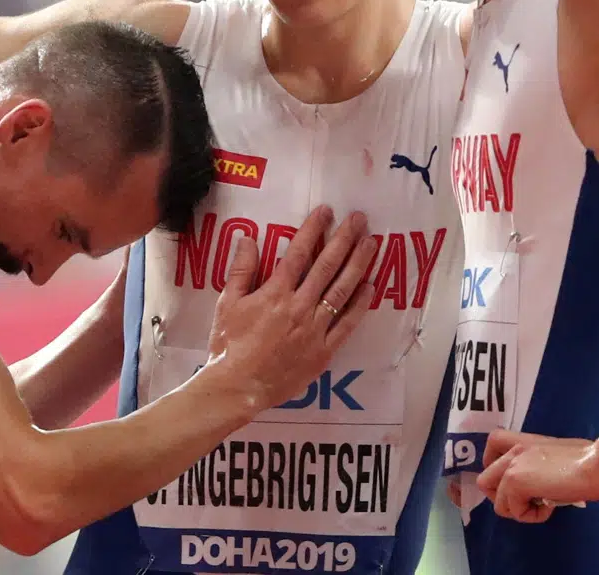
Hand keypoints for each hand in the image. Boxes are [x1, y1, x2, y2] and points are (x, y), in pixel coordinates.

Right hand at [204, 206, 378, 411]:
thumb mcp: (227, 303)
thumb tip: (248, 238)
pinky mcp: (324, 351)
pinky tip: (370, 287)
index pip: (299, 253)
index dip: (313, 229)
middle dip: (344, 239)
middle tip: (359, 219)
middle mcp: (300, 306)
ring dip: (358, 265)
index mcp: (275, 292)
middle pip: (327, 266)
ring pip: (342, 291)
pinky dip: (360, 305)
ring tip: (371, 244)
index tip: (326, 211)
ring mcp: (315, 329)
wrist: (238, 387)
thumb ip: (241, 270)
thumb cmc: (229, 344)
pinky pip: (347, 324)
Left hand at [476, 430, 598, 522]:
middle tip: (528, 501)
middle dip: (503, 498)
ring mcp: (512, 466)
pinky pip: (513, 511)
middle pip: (484, 480)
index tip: (518, 481)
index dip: (498, 467)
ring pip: (497, 501)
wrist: (598, 465)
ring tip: (542, 506)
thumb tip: (541, 484)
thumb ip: (539, 464)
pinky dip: (531, 516)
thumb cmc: (590, 460)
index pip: (493, 442)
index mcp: (524, 440)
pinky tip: (550, 509)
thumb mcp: (557, 456)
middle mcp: (513, 449)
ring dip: (518, 510)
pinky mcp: (516, 483)